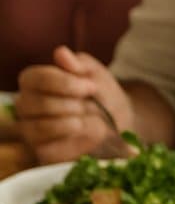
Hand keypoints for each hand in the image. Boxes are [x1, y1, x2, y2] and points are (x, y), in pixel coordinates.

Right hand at [14, 46, 133, 163]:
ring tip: (88, 117)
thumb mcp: (95, 73)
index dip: (64, 83)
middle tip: (91, 104)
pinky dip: (72, 138)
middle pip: (36, 104)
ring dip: (72, 121)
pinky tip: (84, 130)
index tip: (90, 87)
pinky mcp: (42, 151)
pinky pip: (48, 148)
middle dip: (71, 104)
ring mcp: (30, 129)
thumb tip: (61, 52)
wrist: (120, 120)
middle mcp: (26, 105)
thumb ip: (78, 64)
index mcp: (33, 81)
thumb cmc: (101, 93)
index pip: (35, 79)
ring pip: (40, 126)